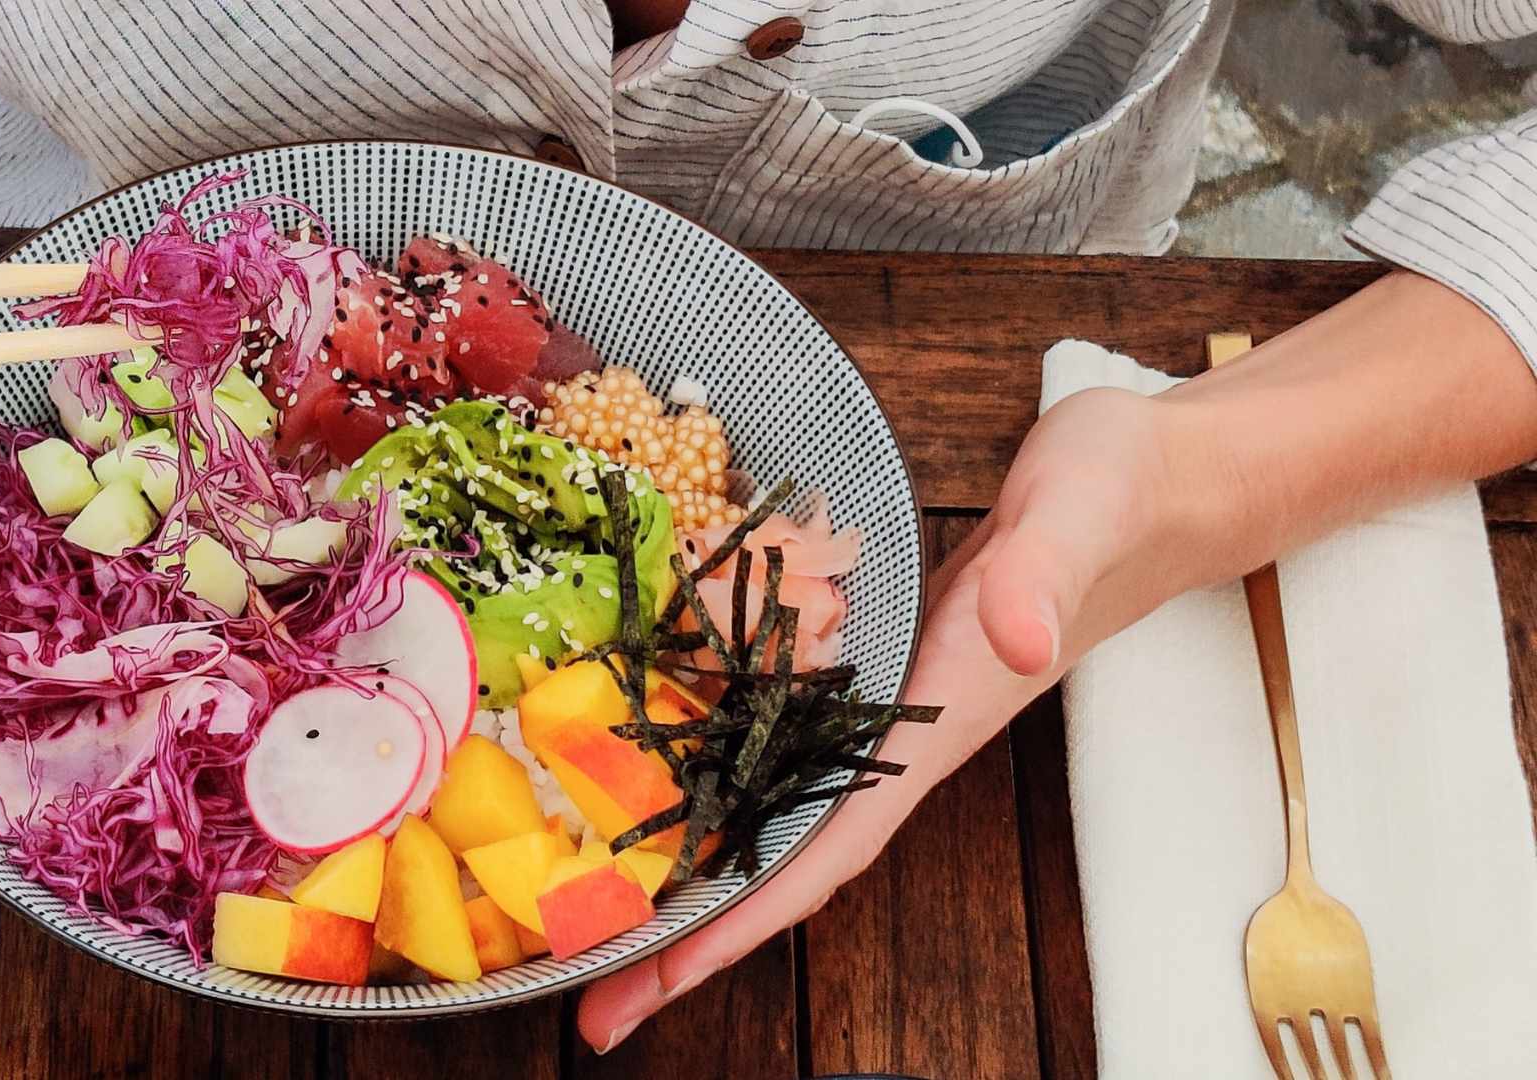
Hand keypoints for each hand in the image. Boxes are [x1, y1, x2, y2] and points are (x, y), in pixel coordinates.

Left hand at [576, 386, 1222, 1051]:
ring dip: (695, 870)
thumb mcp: (1080, 518)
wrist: (1151, 484)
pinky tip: (660, 791)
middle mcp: (900, 737)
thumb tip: (1018, 642)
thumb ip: (1043, 580)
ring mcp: (881, 706)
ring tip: (599, 925)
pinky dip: (719, 780)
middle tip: (594, 999)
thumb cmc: (1121, 497)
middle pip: (784, 856)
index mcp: (940, 722)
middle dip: (696, 933)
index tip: (666, 979)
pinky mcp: (871, 662)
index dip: (748, 916)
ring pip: (774, 807)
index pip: (831, 844)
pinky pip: (779, 743)